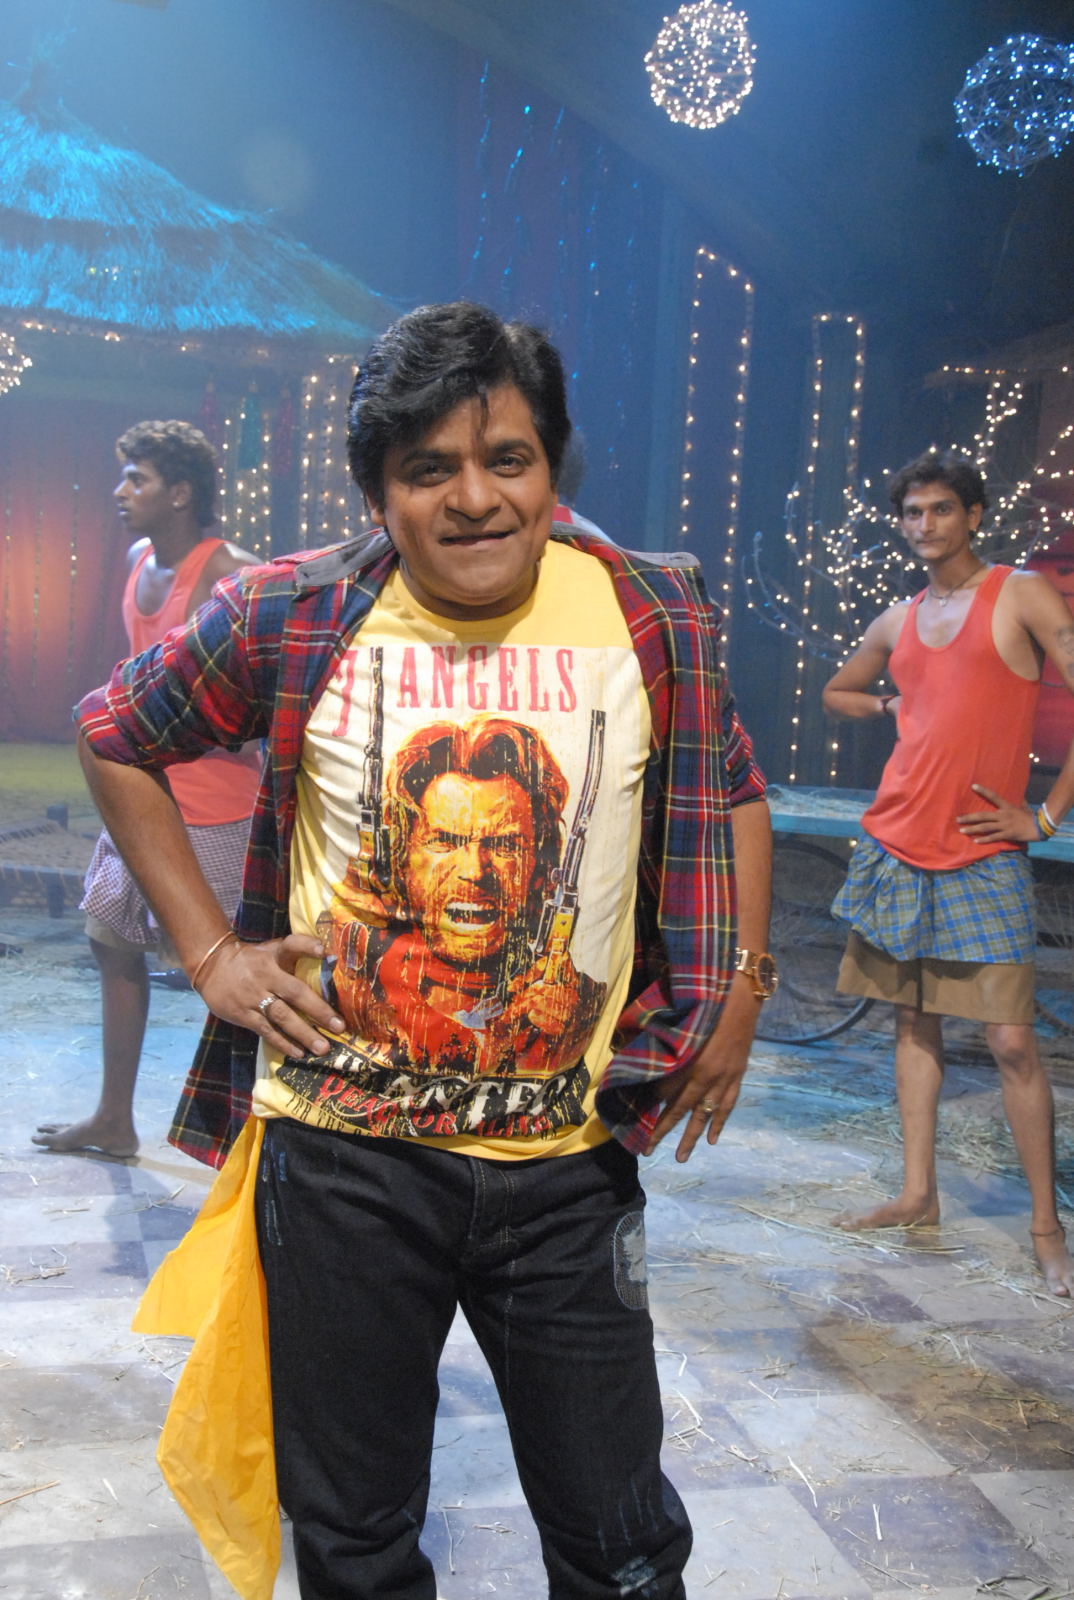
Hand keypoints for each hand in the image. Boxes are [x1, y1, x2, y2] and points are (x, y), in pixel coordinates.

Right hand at [198, 933, 345, 1057]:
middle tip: (339, 1026)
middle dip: (318, 1010)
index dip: (307, 946)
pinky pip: (266, 1030)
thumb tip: (329, 956)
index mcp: (274, 956)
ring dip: (303, 1033)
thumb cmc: (252, 959)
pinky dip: (282, 1042)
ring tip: (322, 1047)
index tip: (324, 952)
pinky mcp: (243, 1014)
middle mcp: (266, 975)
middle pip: (294, 992)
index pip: (291, 946)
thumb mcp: (271, 949)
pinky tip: (298, 1052)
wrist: (211, 966)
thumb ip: (297, 952)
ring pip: (282, 1016)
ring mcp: (254, 997)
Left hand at [645, 976, 759, 1162]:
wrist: (741, 992)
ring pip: (705, 1113)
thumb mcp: (679, 1020)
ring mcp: (725, 1076)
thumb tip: (646, 1061)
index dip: (650, 1105)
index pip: (665, 1090)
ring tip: (682, 1156)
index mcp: (690, 1058)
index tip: (636, 1118)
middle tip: (648, 1150)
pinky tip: (712, 1139)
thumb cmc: (705, 999)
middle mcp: (707, 1073)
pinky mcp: (737, 1074)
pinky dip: (719, 1122)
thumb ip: (664, 1043)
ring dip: (692, 1136)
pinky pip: (727, 1104)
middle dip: (664, 1129)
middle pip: (681, 1108)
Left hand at [957, 783, 1038, 843]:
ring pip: (985, 827)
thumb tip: (1018, 794)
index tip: (973, 786)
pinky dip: (984, 839)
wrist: (1040, 827)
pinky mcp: (1007, 834)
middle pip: (983, 815)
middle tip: (958, 819)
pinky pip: (994, 837)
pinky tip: (975, 841)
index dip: (983, 791)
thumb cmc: (1031, 816)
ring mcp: (1005, 825)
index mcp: (1007, 806)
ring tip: (962, 830)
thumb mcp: (1023, 806)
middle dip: (969, 817)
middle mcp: (1003, 815)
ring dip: (972, 829)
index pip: (993, 796)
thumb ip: (1018, 800)